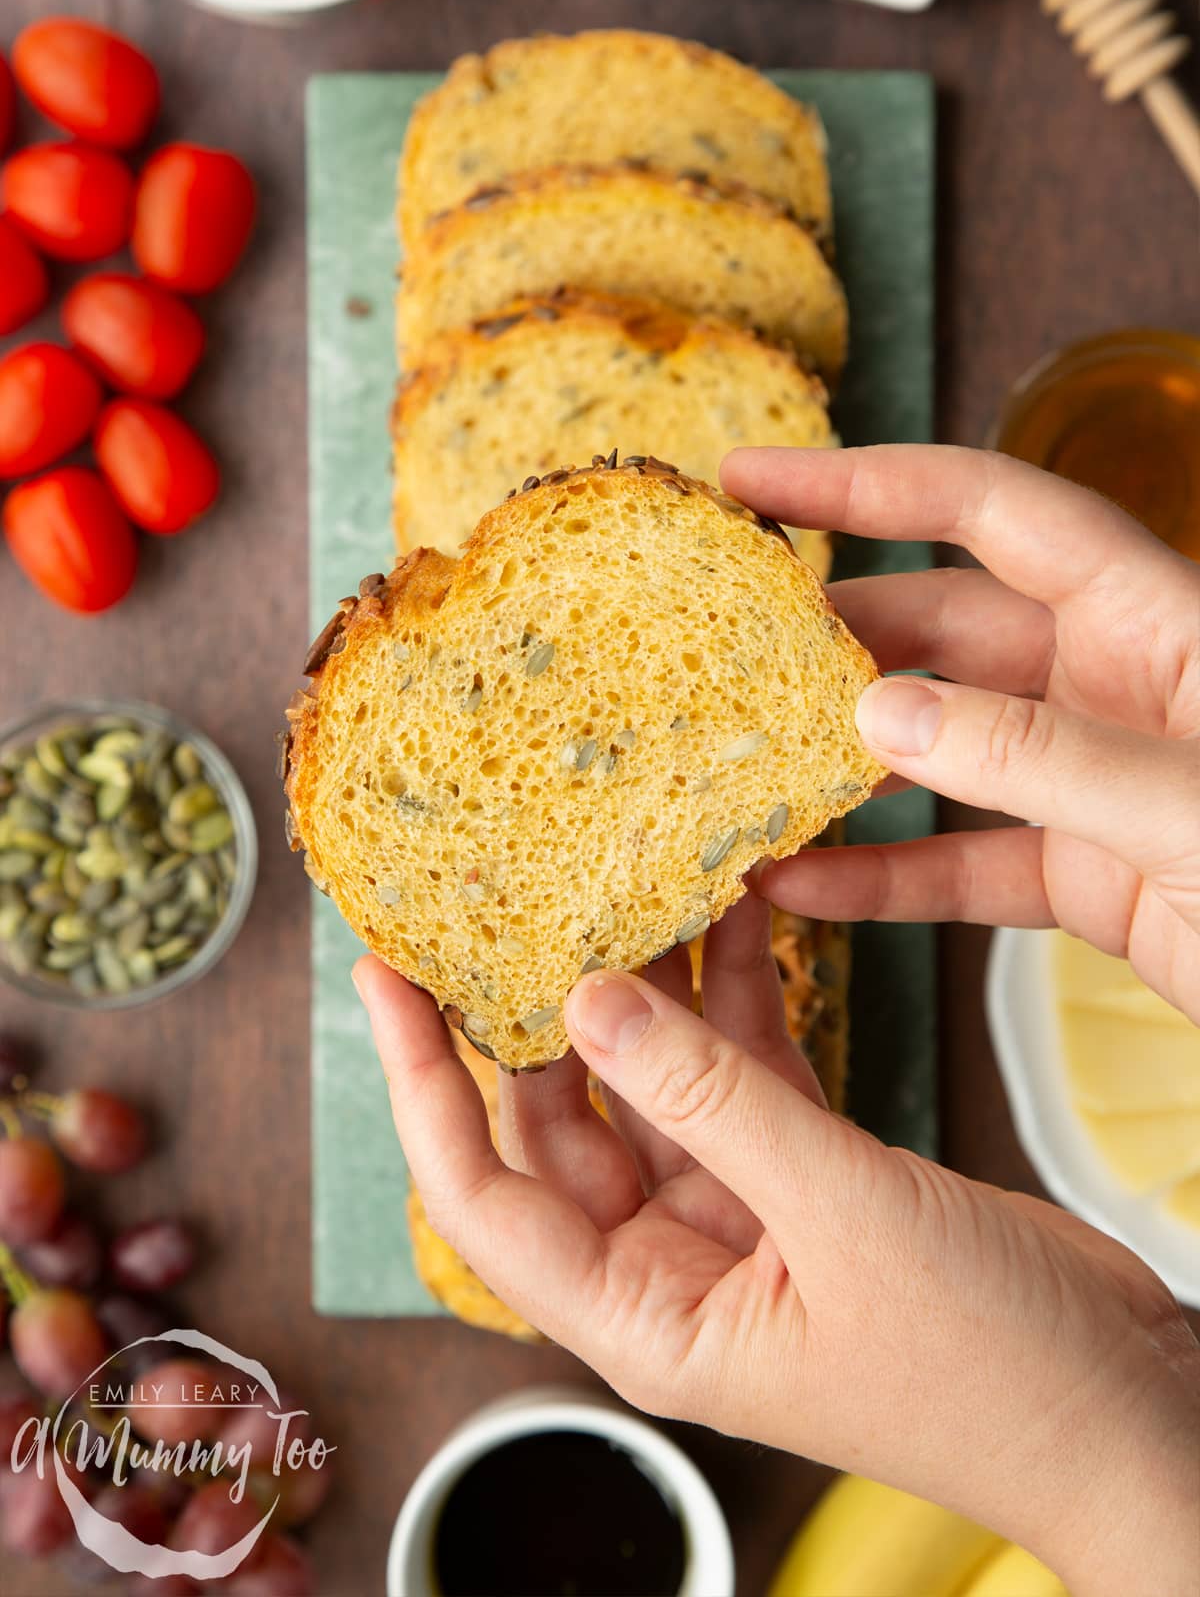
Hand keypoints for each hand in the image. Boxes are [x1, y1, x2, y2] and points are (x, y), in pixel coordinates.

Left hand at [355, 909, 1199, 1596]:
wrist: (1124, 1407)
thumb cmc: (989, 1367)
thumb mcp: (839, 1219)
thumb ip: (715, 1104)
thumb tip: (589, 1002)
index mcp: (646, 1316)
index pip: (484, 1195)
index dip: (425, 1084)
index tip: (387, 978)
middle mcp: (672, 1265)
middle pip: (558, 1122)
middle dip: (532, 1010)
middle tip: (503, 893)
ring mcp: (739, 1216)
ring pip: (655, 1081)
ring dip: (649, 984)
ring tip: (626, 869)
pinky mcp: (805, 1177)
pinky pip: (744, 1073)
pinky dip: (740, 997)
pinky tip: (739, 909)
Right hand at [722, 444, 1199, 1023]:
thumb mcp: (1192, 808)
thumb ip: (1039, 757)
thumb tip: (879, 712)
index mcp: (1157, 619)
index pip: (988, 508)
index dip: (865, 481)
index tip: (751, 480)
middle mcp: (1116, 684)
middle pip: (943, 625)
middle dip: (830, 632)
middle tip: (717, 649)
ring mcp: (1095, 782)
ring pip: (938, 750)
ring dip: (841, 765)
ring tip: (737, 773)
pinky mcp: (1089, 880)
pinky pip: (964, 867)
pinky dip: (885, 881)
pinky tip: (803, 892)